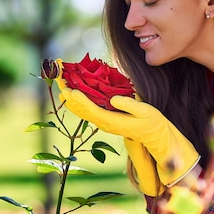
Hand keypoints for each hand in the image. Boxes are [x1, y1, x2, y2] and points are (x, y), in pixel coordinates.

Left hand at [57, 83, 199, 185]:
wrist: (154, 136)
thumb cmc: (151, 122)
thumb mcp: (145, 112)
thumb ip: (129, 105)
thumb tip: (113, 99)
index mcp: (112, 121)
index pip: (92, 110)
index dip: (80, 101)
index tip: (71, 91)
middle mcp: (103, 122)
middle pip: (81, 109)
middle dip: (69, 93)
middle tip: (58, 78)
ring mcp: (102, 121)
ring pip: (81, 109)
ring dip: (70, 95)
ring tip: (60, 81)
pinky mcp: (104, 118)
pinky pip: (86, 109)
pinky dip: (77, 99)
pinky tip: (71, 91)